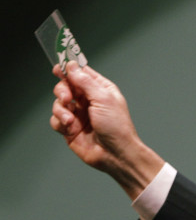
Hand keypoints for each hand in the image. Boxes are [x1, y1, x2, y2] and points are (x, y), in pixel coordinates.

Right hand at [50, 61, 163, 199]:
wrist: (115, 154)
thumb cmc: (117, 126)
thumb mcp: (103, 99)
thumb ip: (85, 82)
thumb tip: (72, 66)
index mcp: (100, 90)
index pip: (81, 74)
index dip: (69, 69)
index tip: (59, 68)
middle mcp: (88, 100)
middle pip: (66, 86)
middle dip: (63, 91)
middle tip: (67, 98)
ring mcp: (78, 114)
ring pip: (58, 103)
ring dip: (61, 110)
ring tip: (70, 119)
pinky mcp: (70, 128)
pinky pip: (55, 120)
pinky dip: (60, 122)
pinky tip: (70, 128)